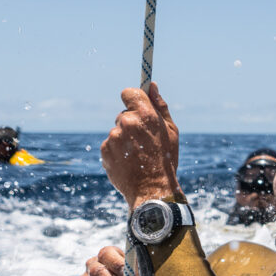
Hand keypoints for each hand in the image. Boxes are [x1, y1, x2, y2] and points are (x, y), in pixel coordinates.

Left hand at [100, 82, 179, 209]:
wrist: (152, 189)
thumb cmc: (166, 160)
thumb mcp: (171, 130)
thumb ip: (160, 106)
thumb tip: (152, 86)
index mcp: (145, 114)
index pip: (129, 93)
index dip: (133, 99)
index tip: (136, 106)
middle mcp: (127, 122)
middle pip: (124, 115)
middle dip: (131, 124)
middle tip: (143, 141)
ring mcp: (113, 137)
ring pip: (117, 132)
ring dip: (124, 140)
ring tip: (137, 156)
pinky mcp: (104, 150)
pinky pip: (110, 145)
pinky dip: (116, 152)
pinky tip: (128, 162)